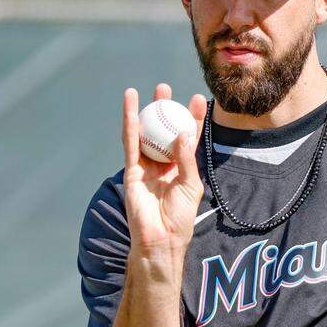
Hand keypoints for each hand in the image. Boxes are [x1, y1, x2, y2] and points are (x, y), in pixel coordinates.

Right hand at [122, 84, 207, 256]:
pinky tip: (130, 105)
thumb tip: (183, 134)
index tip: (196, 99)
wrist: (160, 237)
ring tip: (149, 89)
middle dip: (164, 109)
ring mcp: (146, 166)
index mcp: (181, 167)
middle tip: (165, 88)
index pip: (187, 137)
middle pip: (163, 130)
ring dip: (146, 110)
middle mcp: (163, 164)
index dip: (191, 118)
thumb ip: (186, 159)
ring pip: (145, 133)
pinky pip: (130, 143)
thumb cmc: (179, 216)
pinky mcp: (131, 170)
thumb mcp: (190, 185)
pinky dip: (130, 123)